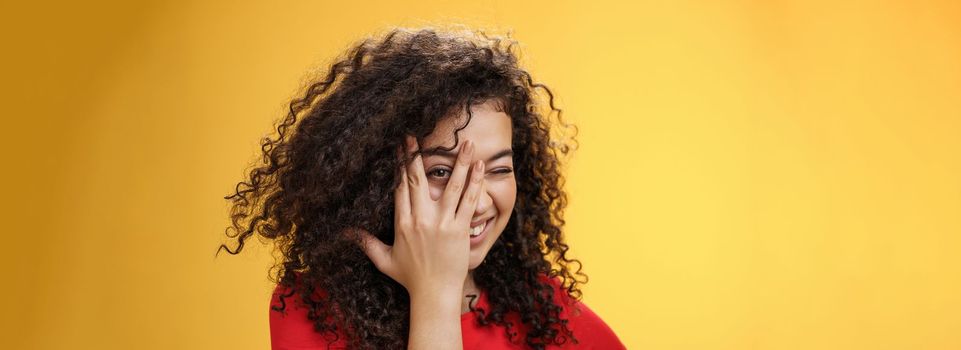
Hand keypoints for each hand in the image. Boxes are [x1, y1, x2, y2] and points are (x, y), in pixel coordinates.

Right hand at [358, 135, 485, 297]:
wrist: (434, 295)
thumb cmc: (411, 279)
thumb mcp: (384, 260)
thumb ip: (366, 243)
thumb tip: (345, 233)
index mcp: (402, 223)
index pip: (399, 187)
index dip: (399, 165)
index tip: (399, 148)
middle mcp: (420, 219)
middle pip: (418, 180)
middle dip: (416, 156)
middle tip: (416, 136)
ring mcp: (441, 223)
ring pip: (451, 186)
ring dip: (459, 163)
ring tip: (465, 143)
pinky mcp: (459, 229)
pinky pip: (468, 201)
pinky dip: (474, 183)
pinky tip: (480, 166)